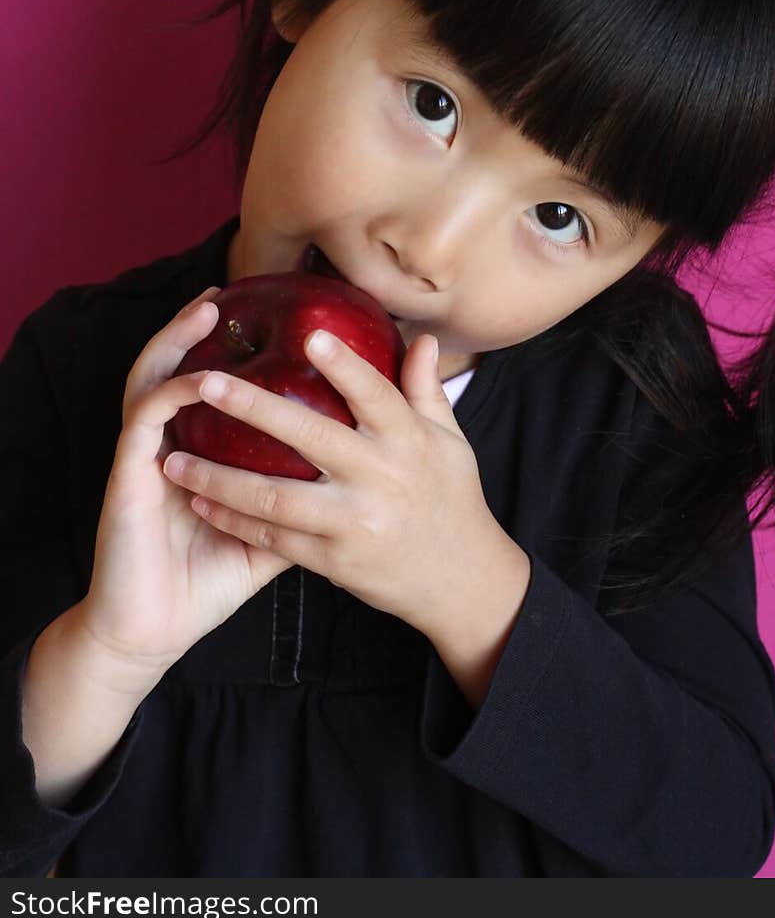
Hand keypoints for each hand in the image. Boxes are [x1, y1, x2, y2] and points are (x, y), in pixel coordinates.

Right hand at [80, 287, 297, 680]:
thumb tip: (369, 465)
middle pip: (187, 367)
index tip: (270, 317)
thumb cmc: (214, 581)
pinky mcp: (128, 472)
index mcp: (205, 450)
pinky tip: (198, 376)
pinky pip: (146, 415)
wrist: (157, 629)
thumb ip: (314, 492)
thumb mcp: (280, 531)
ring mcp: (150, 453)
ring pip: (157, 376)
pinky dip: (171, 388)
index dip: (241, 352)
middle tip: (231, 290)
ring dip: (177, 337)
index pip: (220, 391)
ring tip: (208, 306)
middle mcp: (175, 442)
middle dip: (204, 327)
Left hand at [161, 329, 506, 636]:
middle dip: (255, 409)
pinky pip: (274, 539)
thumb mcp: (449, 442)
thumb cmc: (450, 499)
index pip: (376, 396)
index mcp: (409, 442)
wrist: (459, 582)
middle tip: (205, 381)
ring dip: (220, 477)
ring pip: (277, 497)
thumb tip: (423, 338)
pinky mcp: (333, 560)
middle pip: (313, 437)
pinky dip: (233, 520)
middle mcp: (381, 479)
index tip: (309, 335)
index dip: (345, 366)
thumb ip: (426, 390)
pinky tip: (199, 501)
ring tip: (173, 458)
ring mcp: (354, 522)